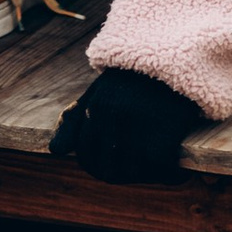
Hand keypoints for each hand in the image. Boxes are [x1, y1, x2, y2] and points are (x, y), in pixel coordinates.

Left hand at [51, 67, 206, 183]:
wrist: (176, 54)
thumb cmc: (135, 76)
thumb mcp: (100, 91)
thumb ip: (74, 119)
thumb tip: (55, 151)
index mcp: (94, 110)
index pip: (87, 157)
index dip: (99, 168)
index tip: (117, 167)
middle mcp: (111, 120)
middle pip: (109, 171)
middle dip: (122, 176)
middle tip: (140, 172)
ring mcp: (136, 127)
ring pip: (134, 173)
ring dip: (146, 177)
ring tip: (158, 171)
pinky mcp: (162, 134)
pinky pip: (161, 170)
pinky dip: (170, 177)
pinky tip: (176, 175)